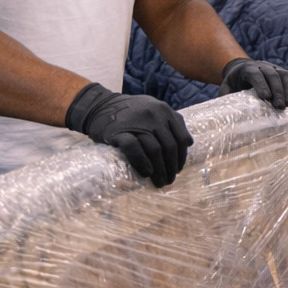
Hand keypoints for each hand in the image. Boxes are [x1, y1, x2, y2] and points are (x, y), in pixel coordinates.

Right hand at [66, 82, 192, 187]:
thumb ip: (171, 121)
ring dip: (160, 170)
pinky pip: (135, 150)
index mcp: (164, 110)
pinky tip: (147, 174)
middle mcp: (154, 115)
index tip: (178, 168)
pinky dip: (143, 163)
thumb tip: (188, 143)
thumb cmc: (129, 112)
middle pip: (169, 147)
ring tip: (160, 182)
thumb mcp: (153, 108)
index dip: (181, 157)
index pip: (181, 138)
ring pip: (155, 150)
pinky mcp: (119, 132)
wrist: (98, 106)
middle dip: (172, 167)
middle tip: (169, 180)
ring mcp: (137, 123)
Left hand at [220, 58, 287, 109]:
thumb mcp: (226, 89)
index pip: (255, 74)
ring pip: (284, 75)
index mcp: (246, 69)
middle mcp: (262, 66)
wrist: (243, 70)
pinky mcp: (285, 72)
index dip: (261, 84)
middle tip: (279, 106)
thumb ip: (225, 98)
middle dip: (277, 90)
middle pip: (272, 75)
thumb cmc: (234, 84)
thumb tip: (225, 114)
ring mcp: (275, 68)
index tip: (266, 97)